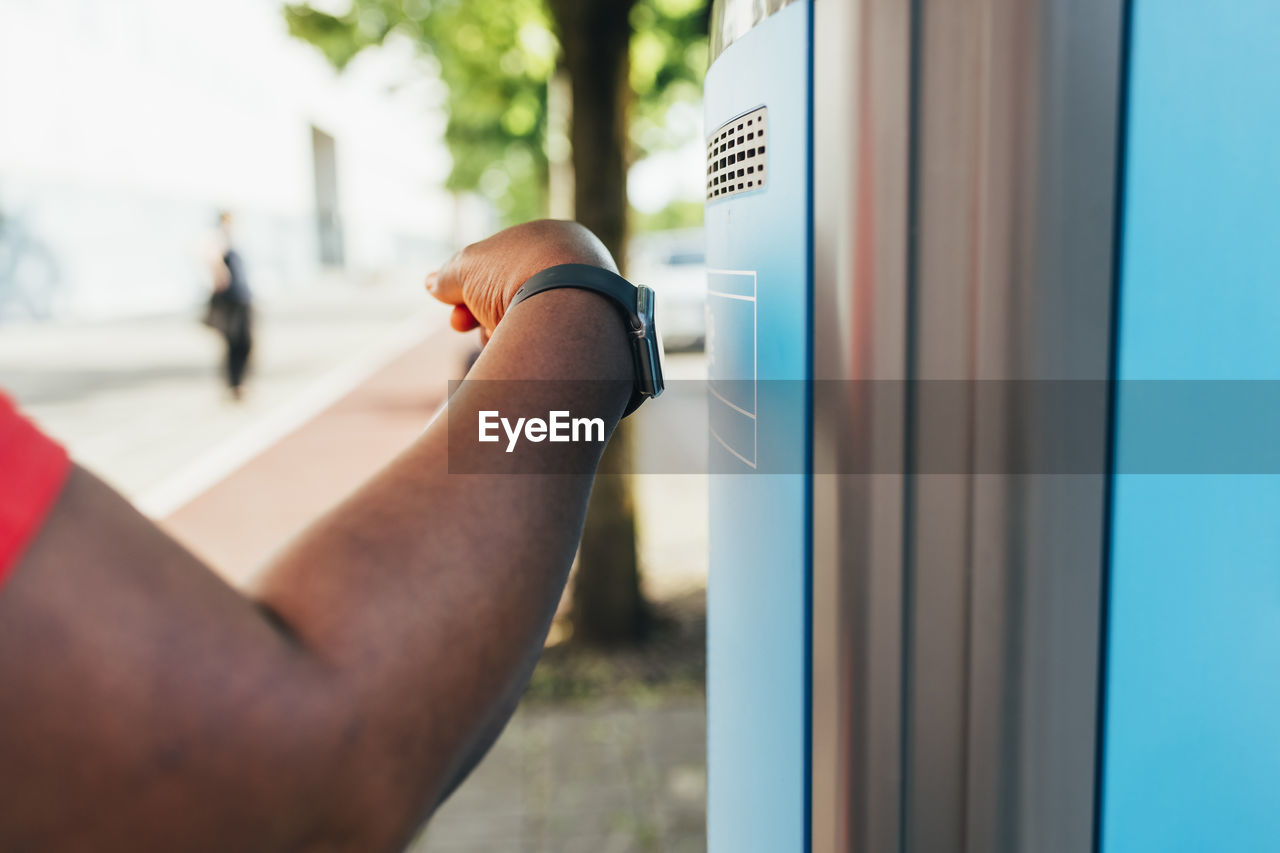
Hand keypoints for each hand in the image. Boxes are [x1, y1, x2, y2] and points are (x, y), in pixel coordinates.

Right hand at [425, 220, 615, 340]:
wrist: (569, 308)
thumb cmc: (515, 275)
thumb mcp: (468, 268)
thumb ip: (448, 276)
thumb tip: (431, 284)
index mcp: (554, 238)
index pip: (505, 265)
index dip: (471, 286)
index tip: (453, 309)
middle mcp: (578, 267)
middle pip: (515, 297)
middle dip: (481, 314)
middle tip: (460, 324)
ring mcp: (590, 301)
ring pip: (531, 324)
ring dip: (501, 333)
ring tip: (495, 336)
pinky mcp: (596, 337)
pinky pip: (551, 345)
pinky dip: (527, 350)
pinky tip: (519, 353)